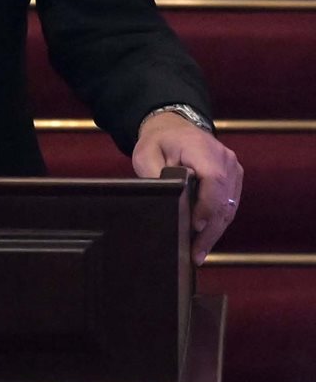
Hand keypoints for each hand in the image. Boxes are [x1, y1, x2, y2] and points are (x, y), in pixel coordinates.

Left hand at [132, 112, 242, 264]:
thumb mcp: (146, 155)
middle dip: (210, 230)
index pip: (214, 180)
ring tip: (199, 253)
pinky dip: (218, 223)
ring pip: (229, 207)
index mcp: (202, 148)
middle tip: (195, 254)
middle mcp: (224, 158)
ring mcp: (232, 168)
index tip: (195, 226)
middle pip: (224, 200)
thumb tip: (168, 200)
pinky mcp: (234, 178)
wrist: (173, 127)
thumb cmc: (159, 142)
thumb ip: (156, 176)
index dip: (207, 206)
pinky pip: (229, 205)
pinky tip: (206, 240)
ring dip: (214, 231)